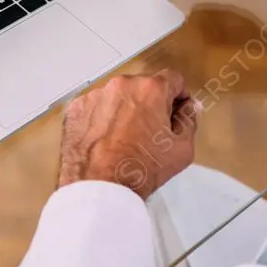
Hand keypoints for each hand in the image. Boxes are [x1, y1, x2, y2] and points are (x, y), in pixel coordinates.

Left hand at [58, 71, 197, 201]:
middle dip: (149, 104)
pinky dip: (101, 119)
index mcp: (151, 89)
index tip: (175, 111)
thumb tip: (190, 107)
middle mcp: (122, 85)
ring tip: (123, 138)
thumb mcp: (182, 148)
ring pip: (117, 97)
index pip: (173, 79)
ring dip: (124, 110)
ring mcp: (96, 95)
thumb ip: (189, 120)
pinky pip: (95, 107)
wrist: (100, 187)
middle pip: (142, 87)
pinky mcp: (77, 108)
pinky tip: (104, 140)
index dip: (178, 96)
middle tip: (149, 132)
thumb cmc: (141, 168)